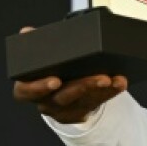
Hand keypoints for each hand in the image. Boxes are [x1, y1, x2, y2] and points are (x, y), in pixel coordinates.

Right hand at [11, 26, 127, 123]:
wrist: (59, 88)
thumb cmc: (47, 68)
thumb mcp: (40, 58)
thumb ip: (35, 46)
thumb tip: (28, 32)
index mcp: (26, 89)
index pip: (26, 91)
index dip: (39, 87)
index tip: (55, 80)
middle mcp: (44, 103)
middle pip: (63, 97)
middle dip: (84, 87)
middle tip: (102, 78)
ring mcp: (63, 111)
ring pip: (85, 102)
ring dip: (103, 90)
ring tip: (116, 79)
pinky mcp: (80, 113)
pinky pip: (97, 104)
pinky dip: (110, 92)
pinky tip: (120, 82)